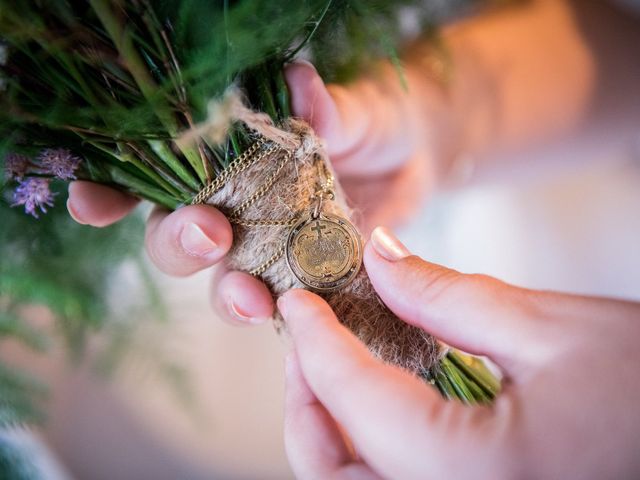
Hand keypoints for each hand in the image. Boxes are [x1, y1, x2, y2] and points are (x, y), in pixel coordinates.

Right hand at [68, 61, 435, 324]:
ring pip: (221, 283)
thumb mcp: (353, 111)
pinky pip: (281, 309)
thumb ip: (327, 108)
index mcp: (224, 159)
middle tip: (209, 235)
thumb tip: (302, 83)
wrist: (416, 156)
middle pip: (176, 238)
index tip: (92, 203)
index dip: (113, 192)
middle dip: (179, 242)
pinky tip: (290, 316)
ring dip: (226, 294)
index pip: (154, 176)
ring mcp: (267, 251)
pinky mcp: (305, 282)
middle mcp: (233, 209)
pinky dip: (281, 317)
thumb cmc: (372, 122)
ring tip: (250, 296)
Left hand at [279, 226, 639, 479]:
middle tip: (308, 339)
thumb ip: (446, 296)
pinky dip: (365, 448)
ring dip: (328, 428)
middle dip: (306, 401)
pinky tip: (376, 403)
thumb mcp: (552, 329)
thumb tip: (379, 259)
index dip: (315, 340)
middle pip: (330, 469)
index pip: (354, 397)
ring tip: (334, 366)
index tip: (299, 301)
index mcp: (471, 475)